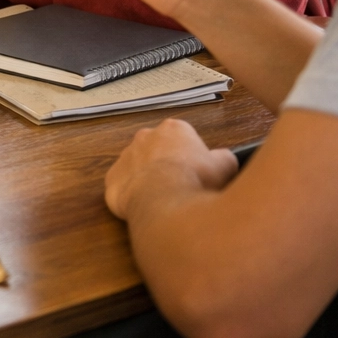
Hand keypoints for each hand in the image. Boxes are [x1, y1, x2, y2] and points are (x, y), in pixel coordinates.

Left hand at [104, 118, 238, 219]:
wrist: (165, 201)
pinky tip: (146, 207)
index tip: (197, 173)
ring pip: (138, 167)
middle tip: (180, 186)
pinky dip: (132, 196)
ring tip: (163, 199)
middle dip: (167, 165)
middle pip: (158, 150)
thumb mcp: (225, 166)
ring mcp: (125, 156)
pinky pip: (123, 186)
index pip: (183, 138)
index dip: (192, 157)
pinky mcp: (111, 179)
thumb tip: (223, 160)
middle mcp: (145, 136)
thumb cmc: (196, 180)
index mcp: (173, 129)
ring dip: (148, 180)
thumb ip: (224, 158)